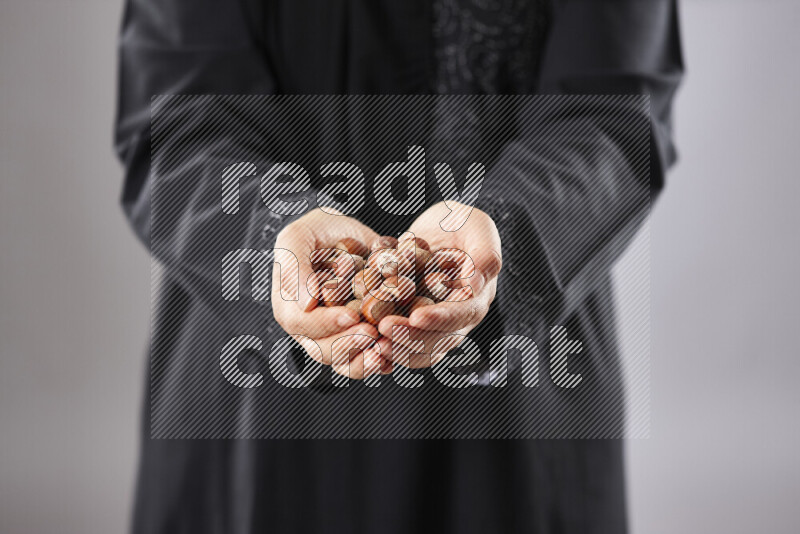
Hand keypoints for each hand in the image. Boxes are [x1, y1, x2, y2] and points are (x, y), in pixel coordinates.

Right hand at [271, 209, 389, 378]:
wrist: (347, 235)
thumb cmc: (317, 231)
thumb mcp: (298, 236)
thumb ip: (295, 265)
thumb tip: (306, 303)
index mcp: (289, 306)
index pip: (302, 323)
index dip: (325, 323)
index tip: (351, 315)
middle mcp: (308, 328)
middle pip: (322, 350)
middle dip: (348, 345)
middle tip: (373, 334)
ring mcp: (333, 337)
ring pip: (343, 362)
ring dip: (364, 362)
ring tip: (384, 352)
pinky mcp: (357, 339)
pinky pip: (365, 360)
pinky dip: (379, 362)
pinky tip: (394, 357)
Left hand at [376, 202, 501, 367]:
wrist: (439, 228)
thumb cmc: (461, 222)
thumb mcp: (477, 226)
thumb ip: (485, 254)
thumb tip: (475, 285)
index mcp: (477, 296)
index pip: (462, 314)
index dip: (440, 318)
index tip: (417, 317)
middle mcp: (458, 318)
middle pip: (439, 339)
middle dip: (411, 337)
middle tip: (383, 330)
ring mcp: (435, 325)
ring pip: (420, 350)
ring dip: (396, 349)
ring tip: (372, 342)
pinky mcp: (412, 325)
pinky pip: (401, 344)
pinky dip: (385, 345)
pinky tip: (364, 342)